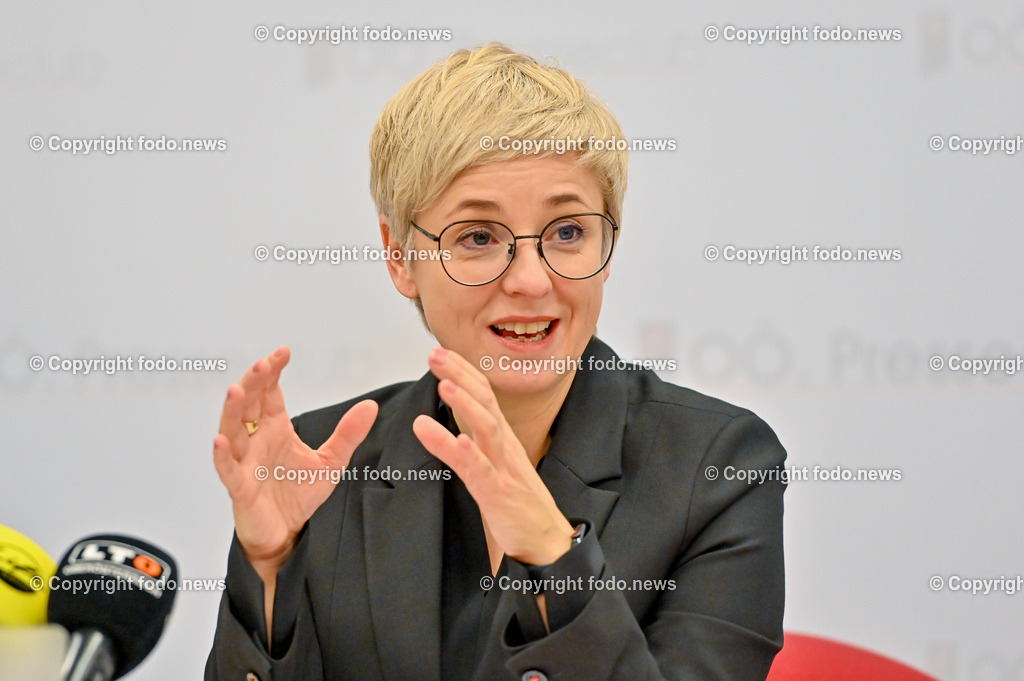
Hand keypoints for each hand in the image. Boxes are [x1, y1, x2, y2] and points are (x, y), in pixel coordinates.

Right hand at [212, 347, 377, 573]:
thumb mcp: (332, 461)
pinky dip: (222, 456)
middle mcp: (257, 441)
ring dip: (232, 411)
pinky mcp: (240, 488)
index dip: (272, 372)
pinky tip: (221, 441)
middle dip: (252, 383)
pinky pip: (228, 469)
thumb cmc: (298, 495)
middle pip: (247, 404)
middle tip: (262, 364)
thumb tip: (370, 406)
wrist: (286, 533)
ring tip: (236, 390)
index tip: (283, 353)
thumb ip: (348, 433)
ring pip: (232, 431)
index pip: (269, 393)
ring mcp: (245, 462)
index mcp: (275, 429)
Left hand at [412, 347, 574, 565]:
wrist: (547, 540)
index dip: (461, 372)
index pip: (483, 395)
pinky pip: (484, 471)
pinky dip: (470, 455)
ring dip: (465, 405)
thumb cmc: (518, 504)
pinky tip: (458, 441)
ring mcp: (504, 468)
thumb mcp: (492, 468)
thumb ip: (471, 447)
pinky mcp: (500, 494)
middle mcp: (504, 446)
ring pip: (487, 428)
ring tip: (444, 386)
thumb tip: (452, 430)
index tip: (439, 352)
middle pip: (484, 401)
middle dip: (459, 375)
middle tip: (435, 354)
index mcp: (501, 439)